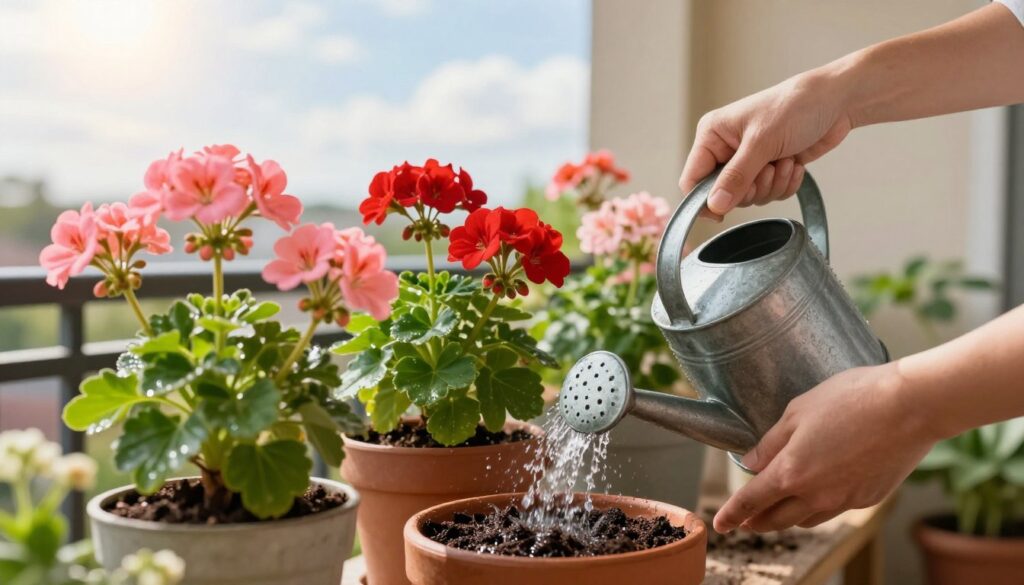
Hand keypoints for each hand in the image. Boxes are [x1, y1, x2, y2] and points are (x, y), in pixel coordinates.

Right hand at [680, 70, 853, 218]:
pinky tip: (794, 163)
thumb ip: (736, 177)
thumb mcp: (762, 142)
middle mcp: (726, 148)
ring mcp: (748, 159)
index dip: (704, 200)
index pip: (692, 180)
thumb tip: (714, 205)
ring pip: (749, 197)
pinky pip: (769, 194)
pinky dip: (784, 184)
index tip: (722, 213)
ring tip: (785, 161)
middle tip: (768, 170)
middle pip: (723, 194)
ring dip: (772, 185)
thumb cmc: (796, 106)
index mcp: (713, 135)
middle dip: (751, 188)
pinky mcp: (769, 168)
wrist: (836, 102)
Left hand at [713, 362, 937, 532]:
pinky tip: (819, 496)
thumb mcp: (798, 411)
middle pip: (777, 519)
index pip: (751, 501)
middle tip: (745, 523)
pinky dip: (819, 507)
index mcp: (791, 471)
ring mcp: (844, 500)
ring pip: (806, 519)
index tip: (719, 525)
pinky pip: (835, 510)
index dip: (732, 514)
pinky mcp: (869, 499)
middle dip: (756, 522)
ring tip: (778, 511)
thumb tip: (750, 463)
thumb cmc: (851, 399)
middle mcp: (816, 494)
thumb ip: (771, 441)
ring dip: (787, 518)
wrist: (910, 407)